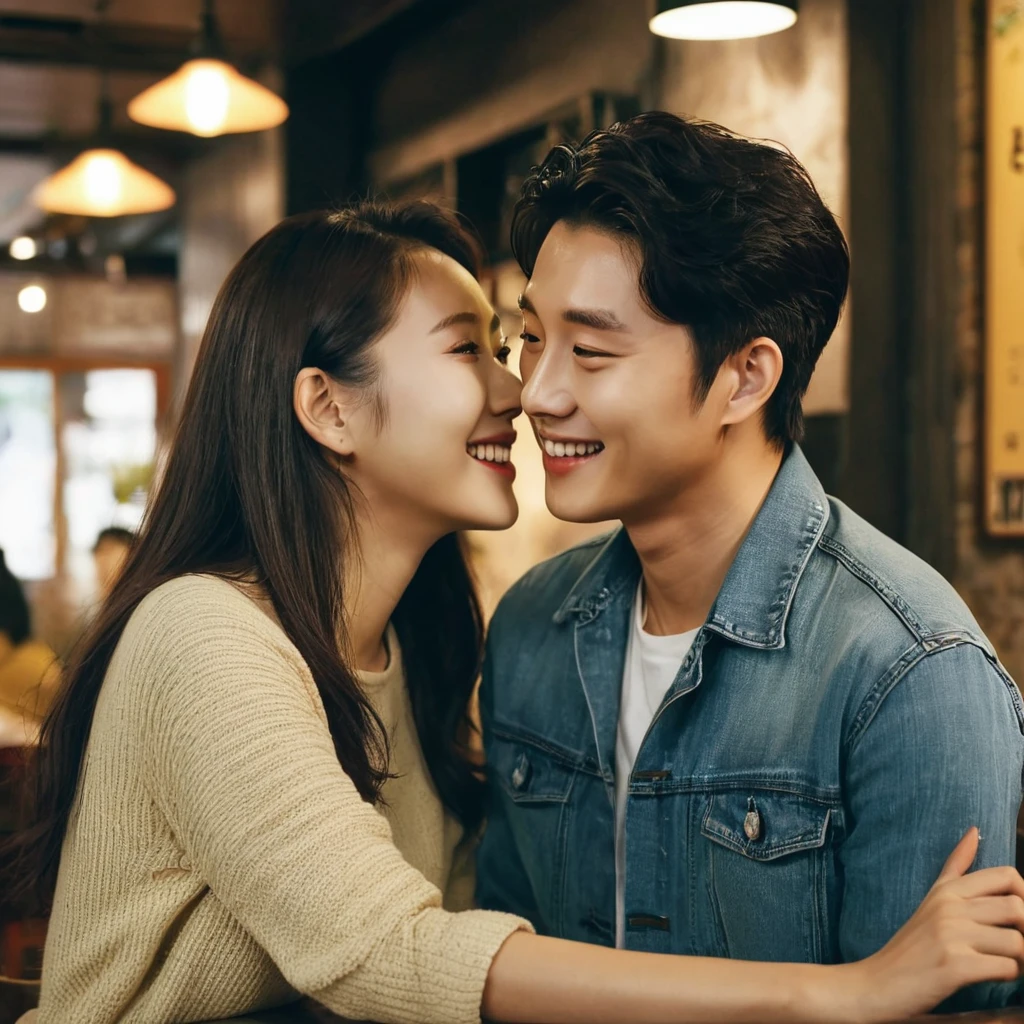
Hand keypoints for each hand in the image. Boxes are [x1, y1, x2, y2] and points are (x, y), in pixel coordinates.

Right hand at [841, 828, 1023, 1022]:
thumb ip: (956, 866)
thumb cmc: (912, 945)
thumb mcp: (932, 899)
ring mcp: (950, 935)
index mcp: (947, 890)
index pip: (1006, 875)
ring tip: (1006, 964)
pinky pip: (1007, 968)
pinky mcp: (954, 966)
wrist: (877, 982)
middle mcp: (949, 907)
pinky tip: (994, 977)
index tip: (1017, 919)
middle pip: (1017, 907)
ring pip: (1017, 941)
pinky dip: (1011, 977)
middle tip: (1015, 946)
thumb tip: (975, 830)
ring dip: (1021, 959)